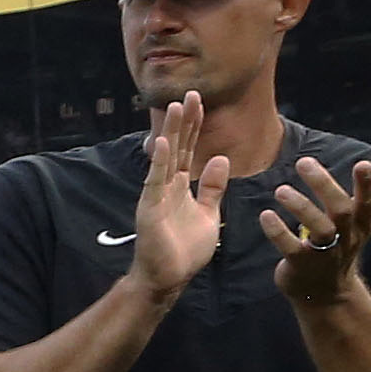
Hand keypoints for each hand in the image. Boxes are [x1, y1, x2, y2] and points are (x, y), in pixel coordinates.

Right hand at [129, 93, 236, 301]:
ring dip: (171, 132)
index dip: (194, 126)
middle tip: (190, 94)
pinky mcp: (150, 207)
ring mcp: (157, 194)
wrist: (168, 277)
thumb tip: (219, 159)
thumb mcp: (208, 213)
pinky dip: (158, 161)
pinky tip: (162, 142)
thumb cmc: (185, 249)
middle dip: (185, 121)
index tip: (199, 102)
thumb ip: (212, 187)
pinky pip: (155, 180)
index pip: (188, 149)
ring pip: (166, 157)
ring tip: (175, 107)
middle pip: (177, 146)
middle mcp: (166, 185)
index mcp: (180, 185)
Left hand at [260, 151, 370, 311]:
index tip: (362, 163)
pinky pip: (290, 248)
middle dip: (324, 185)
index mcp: (362, 223)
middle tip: (303, 161)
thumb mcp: (361, 218)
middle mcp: (346, 237)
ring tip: (281, 190)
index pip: (370, 202)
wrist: (327, 293)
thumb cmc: (343, 245)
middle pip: (342, 210)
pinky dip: (278, 232)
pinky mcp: (301, 265)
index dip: (368, 184)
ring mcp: (324, 253)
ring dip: (300, 207)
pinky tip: (266, 215)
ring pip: (318, 229)